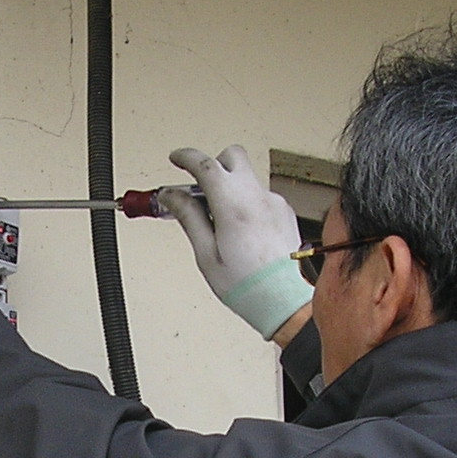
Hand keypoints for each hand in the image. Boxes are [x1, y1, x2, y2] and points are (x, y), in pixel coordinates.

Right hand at [161, 144, 312, 338]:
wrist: (282, 300)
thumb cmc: (246, 285)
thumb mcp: (206, 254)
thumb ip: (189, 217)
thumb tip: (172, 196)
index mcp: (234, 207)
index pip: (206, 164)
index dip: (186, 157)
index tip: (177, 159)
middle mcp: (257, 197)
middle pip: (232, 156)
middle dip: (213, 164)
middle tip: (199, 188)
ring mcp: (274, 202)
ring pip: (246, 177)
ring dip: (229, 187)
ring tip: (218, 219)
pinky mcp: (284, 211)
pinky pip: (259, 195)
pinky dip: (245, 202)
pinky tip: (240, 229)